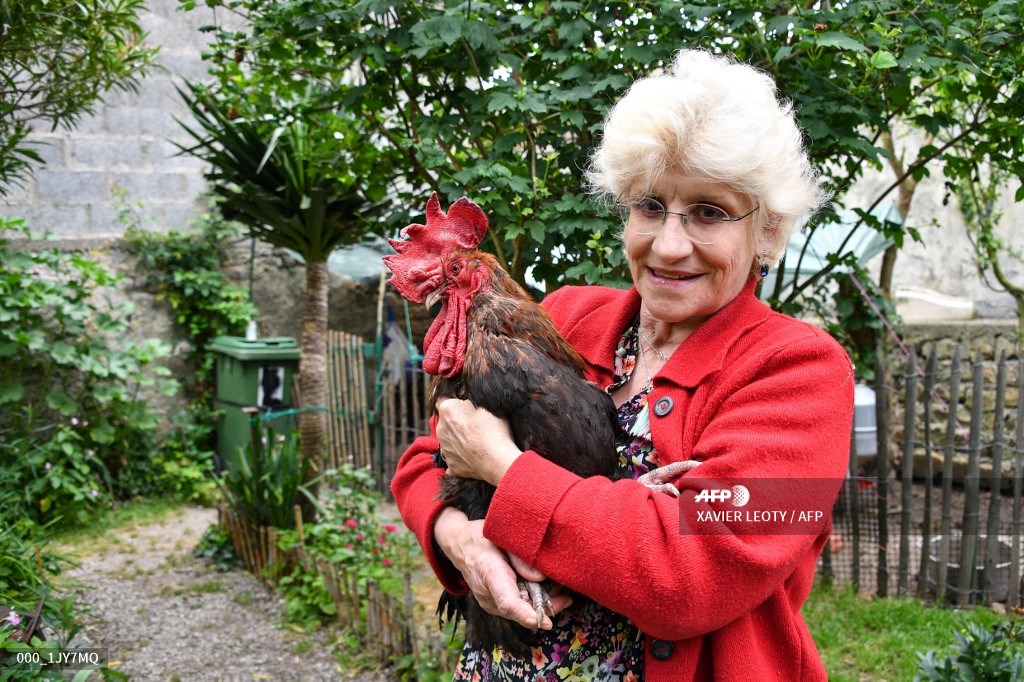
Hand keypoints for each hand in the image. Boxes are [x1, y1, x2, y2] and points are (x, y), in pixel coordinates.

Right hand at [434, 507, 572, 629]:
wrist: (459, 545)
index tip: (545, 621)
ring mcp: (488, 602)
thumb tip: (542, 577)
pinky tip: (545, 591)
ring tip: (559, 591)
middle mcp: (487, 593)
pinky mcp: (493, 604)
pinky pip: (515, 608)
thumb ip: (521, 555)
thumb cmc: (481, 536)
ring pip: (519, 612)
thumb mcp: (502, 536)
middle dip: (545, 607)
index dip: (527, 614)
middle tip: (566, 597)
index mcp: (489, 572)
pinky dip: (531, 602)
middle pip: (519, 611)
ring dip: (541, 604)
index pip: (507, 602)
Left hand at [436, 398, 521, 485]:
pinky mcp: (451, 466)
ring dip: (459, 438)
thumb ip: (472, 400)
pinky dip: (462, 457)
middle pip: (446, 421)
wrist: (496, 461)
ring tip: (477, 442)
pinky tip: (474, 457)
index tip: (465, 404)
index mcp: (448, 410)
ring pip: (449, 440)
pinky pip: (454, 458)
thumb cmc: (493, 430)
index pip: (443, 398)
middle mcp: (441, 429)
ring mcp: (445, 449)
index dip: (455, 401)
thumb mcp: (486, 404)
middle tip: (475, 424)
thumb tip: (468, 400)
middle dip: (457, 421)